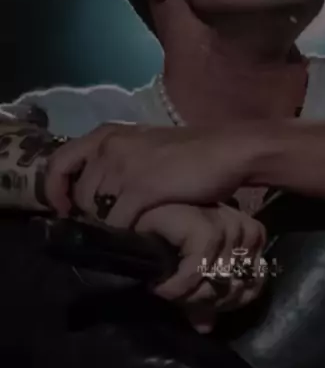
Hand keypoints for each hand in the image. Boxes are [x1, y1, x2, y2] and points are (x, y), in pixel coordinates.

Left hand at [44, 122, 261, 223]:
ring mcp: (124, 167)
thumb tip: (95, 195)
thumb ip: (116, 163)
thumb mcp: (144, 148)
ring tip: (131, 229)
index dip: (55, 190)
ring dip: (111, 225)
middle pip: (80, 194)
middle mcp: (109, 147)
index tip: (65, 209)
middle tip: (113, 224)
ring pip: (97, 211)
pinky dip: (127, 233)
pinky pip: (118, 222)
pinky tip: (143, 233)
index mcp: (107, 134)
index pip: (58, 163)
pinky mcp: (142, 189)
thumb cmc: (188, 151)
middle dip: (93, 214)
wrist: (226, 150)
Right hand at [134, 202, 267, 333]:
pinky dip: (177, 287)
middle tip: (178, 303)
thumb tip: (206, 327)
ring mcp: (227, 224)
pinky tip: (159, 287)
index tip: (200, 307)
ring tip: (166, 293)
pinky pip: (198, 273)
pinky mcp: (205, 228)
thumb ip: (201, 296)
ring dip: (187, 297)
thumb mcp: (187, 267)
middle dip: (205, 302)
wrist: (135, 208)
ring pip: (218, 283)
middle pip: (236, 286)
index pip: (254, 283)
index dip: (228, 303)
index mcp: (248, 233)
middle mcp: (242, 226)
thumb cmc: (161, 233)